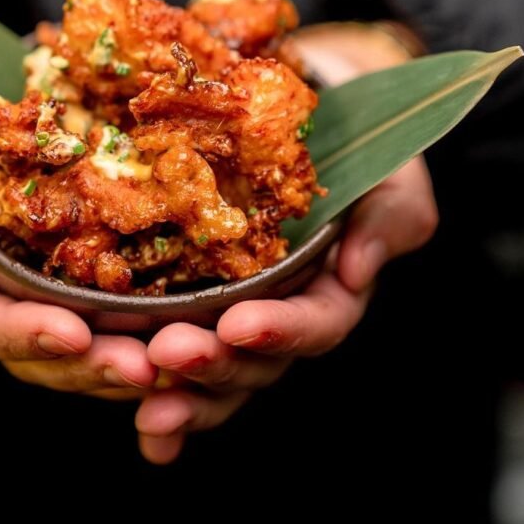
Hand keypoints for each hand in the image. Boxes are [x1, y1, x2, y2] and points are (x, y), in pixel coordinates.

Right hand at [0, 107, 156, 396]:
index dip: (22, 335)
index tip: (71, 333)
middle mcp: (9, 290)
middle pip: (45, 352)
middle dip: (91, 365)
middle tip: (144, 367)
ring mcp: (58, 278)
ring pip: (94, 341)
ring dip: (132, 356)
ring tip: (180, 359)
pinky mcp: (102, 256)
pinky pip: (131, 301)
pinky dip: (161, 321)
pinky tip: (202, 323)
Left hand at [135, 21, 438, 463]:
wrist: (304, 105)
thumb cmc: (355, 139)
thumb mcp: (389, 168)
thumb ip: (389, 216)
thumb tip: (357, 271)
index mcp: (331, 288)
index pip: (315, 322)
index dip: (281, 330)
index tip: (240, 325)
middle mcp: (280, 310)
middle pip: (254, 357)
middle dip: (214, 364)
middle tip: (169, 354)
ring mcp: (232, 308)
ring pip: (211, 365)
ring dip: (176, 389)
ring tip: (134, 389)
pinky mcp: (184, 293)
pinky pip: (166, 346)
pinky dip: (154, 393)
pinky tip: (134, 418)